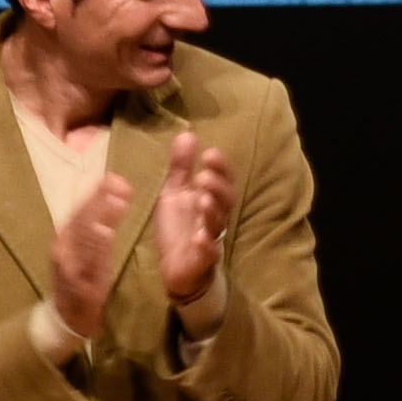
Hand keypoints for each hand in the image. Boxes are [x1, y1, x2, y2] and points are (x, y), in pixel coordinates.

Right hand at [45, 169, 142, 353]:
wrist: (67, 317)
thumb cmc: (82, 279)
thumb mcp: (88, 251)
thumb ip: (97, 226)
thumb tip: (112, 196)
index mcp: (66, 237)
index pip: (81, 210)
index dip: (98, 193)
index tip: (115, 177)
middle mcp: (63, 246)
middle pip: (82, 219)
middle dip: (101, 200)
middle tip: (119, 183)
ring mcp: (67, 264)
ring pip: (83, 237)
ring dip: (100, 217)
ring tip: (117, 202)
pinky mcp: (75, 282)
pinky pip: (86, 261)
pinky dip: (96, 246)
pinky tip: (106, 233)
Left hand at [147, 131, 236, 311]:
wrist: (176, 267)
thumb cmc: (178, 227)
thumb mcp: (175, 192)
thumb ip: (181, 167)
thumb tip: (187, 133)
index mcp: (210, 199)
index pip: (223, 180)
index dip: (221, 167)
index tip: (210, 153)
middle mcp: (215, 217)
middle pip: (226, 201)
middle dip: (218, 187)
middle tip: (203, 176)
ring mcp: (211, 239)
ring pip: (218, 224)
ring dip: (212, 211)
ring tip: (202, 199)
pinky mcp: (202, 260)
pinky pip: (208, 253)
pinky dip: (205, 245)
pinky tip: (199, 238)